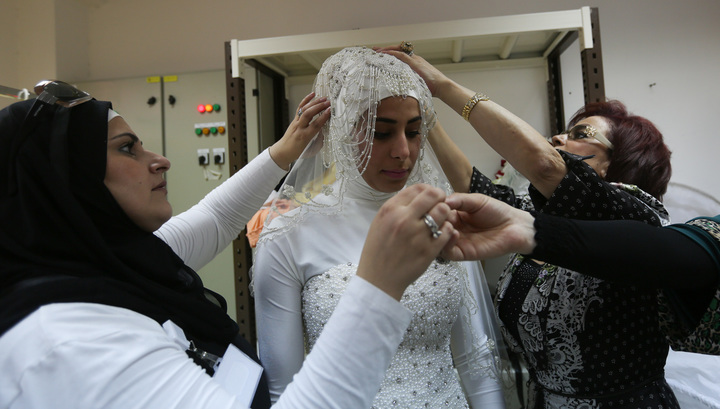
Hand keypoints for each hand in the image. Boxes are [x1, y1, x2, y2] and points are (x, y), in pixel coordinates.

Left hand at [269, 92, 330, 169]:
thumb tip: (327, 131)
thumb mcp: (310, 149)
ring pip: (304, 109)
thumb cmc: (296, 152)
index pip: (315, 125)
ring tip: (324, 98)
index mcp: (304, 136)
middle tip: (328, 103)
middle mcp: (299, 128)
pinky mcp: (294, 119)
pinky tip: (312, 94)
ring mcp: (295, 122)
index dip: (323, 117)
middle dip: (318, 107)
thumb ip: (319, 140)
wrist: (282, 151)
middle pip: (308, 114)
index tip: (330, 111)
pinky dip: (306, 100)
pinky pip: (300, 108)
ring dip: (314, 103)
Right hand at [356, 184, 456, 299]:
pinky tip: (441, 234)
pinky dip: (447, 230)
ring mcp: (417, 234)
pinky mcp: (429, 250)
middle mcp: (404, 219)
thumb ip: (397, 207)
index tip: (431, 196)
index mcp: (390, 210)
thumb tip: (417, 196)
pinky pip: (447, 231)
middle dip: (440, 198)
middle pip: (433, 195)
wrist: (378, 279)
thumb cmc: (378, 251)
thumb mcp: (380, 222)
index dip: (428, 190)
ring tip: (441, 220)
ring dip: (445, 213)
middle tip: (441, 205)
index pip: (417, 188)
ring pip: (443, 211)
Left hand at [374, 45, 450, 98]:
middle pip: (397, 50)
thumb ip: (408, 83)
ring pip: (398, 50)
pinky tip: (383, 54)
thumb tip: (397, 90)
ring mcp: (414, 60)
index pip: (399, 55)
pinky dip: (391, 54)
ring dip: (385, 50)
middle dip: (384, 50)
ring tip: (375, 51)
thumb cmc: (431, 88)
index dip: (389, 54)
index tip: (379, 55)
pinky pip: (401, 55)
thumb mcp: (416, 84)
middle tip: (373, 50)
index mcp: (414, 63)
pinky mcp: (415, 62)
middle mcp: (414, 59)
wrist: (442, 87)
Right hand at [440, 193, 536, 260]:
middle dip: (432, 221)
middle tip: (435, 215)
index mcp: (454, 214)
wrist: (515, 226)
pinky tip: (454, 233)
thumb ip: (460, 199)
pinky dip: (447, 245)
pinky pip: (449, 253)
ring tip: (445, 224)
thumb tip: (443, 200)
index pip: (436, 212)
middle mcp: (453, 228)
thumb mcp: (477, 201)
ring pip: (438, 242)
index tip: (432, 204)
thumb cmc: (498, 212)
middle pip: (434, 228)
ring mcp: (457, 242)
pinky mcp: (464, 253)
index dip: (433, 209)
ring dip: (438, 233)